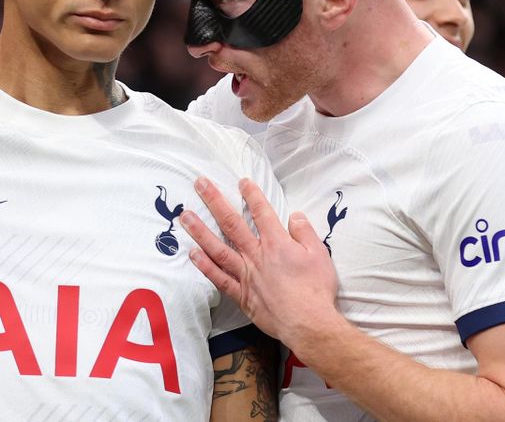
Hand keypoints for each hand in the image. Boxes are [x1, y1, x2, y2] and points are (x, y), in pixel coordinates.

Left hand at [180, 177, 339, 344]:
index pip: (261, 211)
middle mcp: (256, 255)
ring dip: (200, 230)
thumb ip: (304, 232)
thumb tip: (294, 216)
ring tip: (184, 216)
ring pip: (218, 248)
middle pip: (232, 223)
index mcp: (277, 243)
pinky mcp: (241, 294)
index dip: (251, 194)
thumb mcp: (319, 255)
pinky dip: (205, 266)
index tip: (241, 181)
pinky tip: (193, 254)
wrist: (307, 323)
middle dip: (214, 201)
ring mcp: (245, 274)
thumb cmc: (316, 289)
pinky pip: (218, 278)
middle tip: (199, 184)